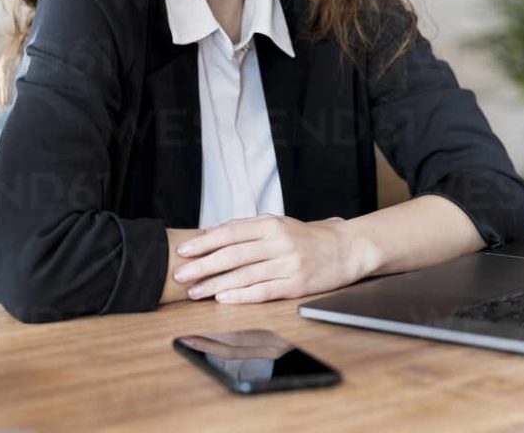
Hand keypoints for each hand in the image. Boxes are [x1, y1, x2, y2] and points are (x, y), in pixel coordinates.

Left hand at [172, 214, 357, 303]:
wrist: (344, 249)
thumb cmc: (305, 238)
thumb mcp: (278, 224)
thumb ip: (247, 228)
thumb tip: (212, 232)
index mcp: (271, 224)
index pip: (230, 232)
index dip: (204, 242)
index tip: (183, 251)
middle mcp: (278, 242)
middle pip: (233, 254)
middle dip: (203, 265)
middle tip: (179, 274)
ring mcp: (287, 264)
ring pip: (244, 275)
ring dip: (215, 285)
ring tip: (194, 292)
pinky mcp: (295, 285)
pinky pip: (263, 291)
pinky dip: (241, 296)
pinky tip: (223, 299)